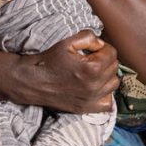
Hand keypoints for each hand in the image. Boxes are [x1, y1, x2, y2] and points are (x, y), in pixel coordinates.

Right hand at [0, 31, 117, 112]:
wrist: (32, 81)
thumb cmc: (49, 60)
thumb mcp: (68, 42)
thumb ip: (89, 37)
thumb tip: (101, 44)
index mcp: (92, 68)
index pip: (112, 53)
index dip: (102, 48)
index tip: (91, 49)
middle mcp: (94, 85)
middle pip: (114, 68)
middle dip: (105, 60)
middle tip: (91, 59)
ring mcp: (91, 99)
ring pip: (113, 84)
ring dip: (107, 76)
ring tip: (93, 72)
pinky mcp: (86, 108)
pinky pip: (108, 103)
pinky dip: (105, 94)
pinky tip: (95, 87)